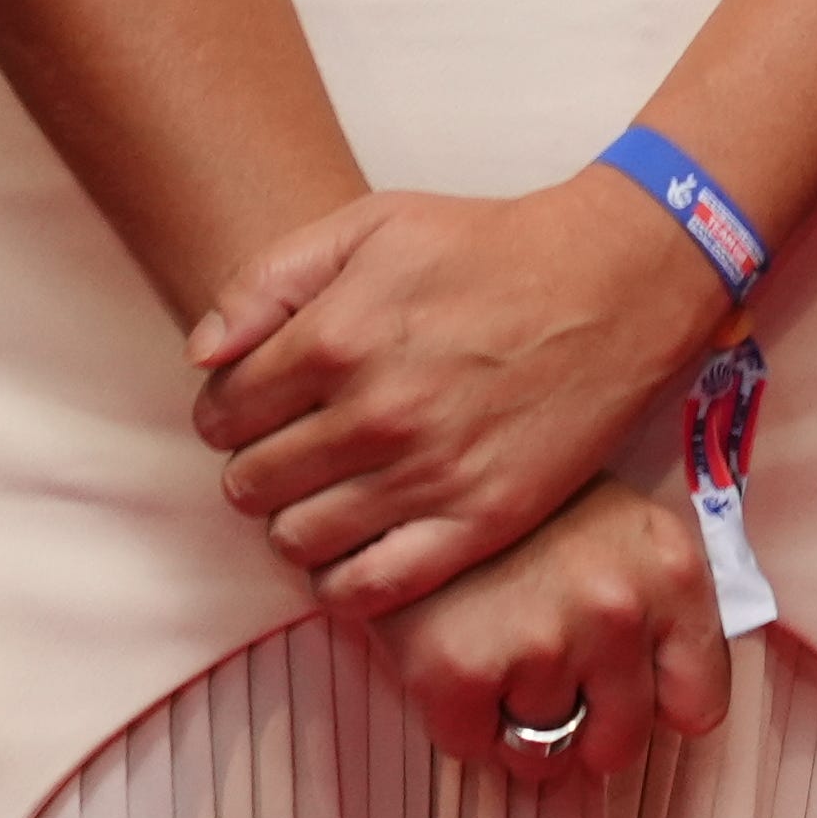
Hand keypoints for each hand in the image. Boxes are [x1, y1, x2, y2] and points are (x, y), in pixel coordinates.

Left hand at [183, 175, 718, 614]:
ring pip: (296, 541)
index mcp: (336, 336)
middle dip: (257, 466)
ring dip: (294, 521)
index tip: (259, 408)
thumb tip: (202, 356)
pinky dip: (340, 581)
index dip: (226, 413)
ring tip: (326, 492)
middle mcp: (375, 414)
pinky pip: (367, 591)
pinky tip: (354, 546)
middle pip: (250, 484)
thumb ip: (269, 281)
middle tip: (294, 449)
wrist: (613, 283)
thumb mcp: (372, 226)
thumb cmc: (488, 248)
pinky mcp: (478, 523)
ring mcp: (428, 475)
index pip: (221, 414)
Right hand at [373, 476, 732, 781]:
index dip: (657, 708)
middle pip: (620, 744)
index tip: (627, 697)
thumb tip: (669, 707)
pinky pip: (473, 748)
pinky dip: (459, 718)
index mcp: (670, 572)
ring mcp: (543, 643)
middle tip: (547, 680)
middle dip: (584, 730)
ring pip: (540, 754)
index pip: (699, 703)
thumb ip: (655, 604)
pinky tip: (454, 653)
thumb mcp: (623, 522)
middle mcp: (618, 611)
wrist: (419, 456)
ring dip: (514, 719)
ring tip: (495, 647)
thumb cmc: (526, 499)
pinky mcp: (463, 672)